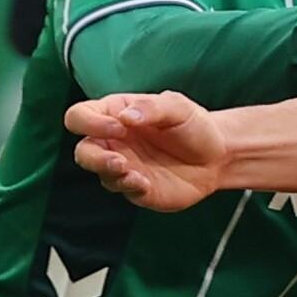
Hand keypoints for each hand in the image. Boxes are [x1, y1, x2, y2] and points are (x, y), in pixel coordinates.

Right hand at [65, 90, 229, 210]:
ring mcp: (122, 166)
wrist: (216, 156)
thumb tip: (125, 117)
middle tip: (119, 159)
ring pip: (98, 172)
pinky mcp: (135, 187)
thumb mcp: (177, 107)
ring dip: (110, 173)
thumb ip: (151, 108)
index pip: (80, 116)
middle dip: (94, 157)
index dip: (89, 123)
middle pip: (82, 151)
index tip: (119, 127)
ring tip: (132, 173)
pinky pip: (121, 189)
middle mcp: (113, 141)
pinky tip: (145, 183)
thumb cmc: (194, 125)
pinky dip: (129, 187)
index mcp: (115, 114)